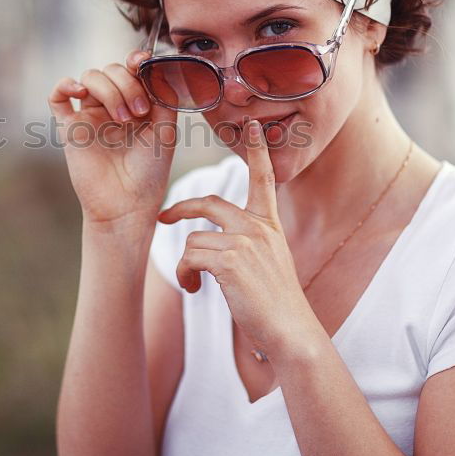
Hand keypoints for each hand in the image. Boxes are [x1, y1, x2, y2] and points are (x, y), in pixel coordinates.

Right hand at [48, 49, 178, 229]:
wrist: (128, 205)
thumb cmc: (150, 172)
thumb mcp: (166, 130)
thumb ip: (164, 96)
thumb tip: (156, 65)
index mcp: (135, 103)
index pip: (131, 69)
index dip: (136, 60)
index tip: (142, 62)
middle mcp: (112, 105)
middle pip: (111, 70)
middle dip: (127, 84)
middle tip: (138, 113)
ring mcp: (89, 115)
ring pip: (89, 77)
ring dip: (108, 89)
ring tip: (122, 119)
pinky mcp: (69, 127)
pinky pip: (57, 96)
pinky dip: (66, 84)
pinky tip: (79, 91)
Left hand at [157, 120, 311, 353]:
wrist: (290, 330)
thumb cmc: (276, 304)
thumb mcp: (270, 263)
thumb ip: (249, 243)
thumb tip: (213, 241)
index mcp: (269, 224)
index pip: (263, 179)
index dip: (256, 150)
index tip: (253, 125)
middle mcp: (258, 227)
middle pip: (208, 203)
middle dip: (181, 208)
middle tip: (165, 217)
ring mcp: (244, 242)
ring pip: (193, 239)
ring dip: (186, 264)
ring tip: (194, 284)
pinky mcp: (230, 260)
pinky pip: (189, 257)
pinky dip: (185, 276)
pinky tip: (195, 290)